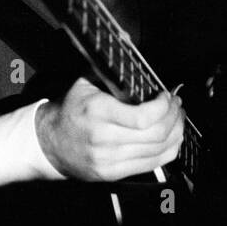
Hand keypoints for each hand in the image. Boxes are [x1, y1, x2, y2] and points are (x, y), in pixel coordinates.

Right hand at [35, 79, 183, 181]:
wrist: (49, 142)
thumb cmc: (71, 109)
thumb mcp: (86, 82)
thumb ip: (112, 72)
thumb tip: (133, 51)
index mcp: (97, 111)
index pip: (143, 117)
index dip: (163, 107)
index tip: (167, 96)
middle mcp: (103, 138)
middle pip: (155, 134)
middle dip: (174, 117)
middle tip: (176, 105)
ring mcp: (108, 160)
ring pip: (157, 150)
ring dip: (175, 132)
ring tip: (177, 118)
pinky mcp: (113, 174)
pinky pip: (152, 164)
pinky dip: (168, 150)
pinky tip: (171, 137)